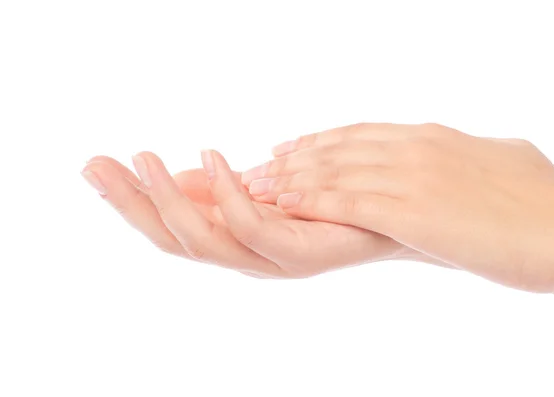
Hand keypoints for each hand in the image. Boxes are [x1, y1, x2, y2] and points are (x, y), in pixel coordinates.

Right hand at [81, 152, 425, 277]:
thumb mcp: (262, 186)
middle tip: (97, 166)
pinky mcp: (299, 256)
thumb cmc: (324, 200)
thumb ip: (221, 187)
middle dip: (131, 205)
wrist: (386, 214)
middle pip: (173, 240)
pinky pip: (252, 227)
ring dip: (168, 200)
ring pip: (203, 241)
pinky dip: (227, 195)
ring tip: (144, 159)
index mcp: (231, 240)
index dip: (129, 201)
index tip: (95, 166)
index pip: (168, 227)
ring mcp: (268, 261)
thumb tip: (178, 174)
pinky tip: (214, 158)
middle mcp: (242, 257)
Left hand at [242, 123, 553, 292]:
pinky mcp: (412, 211)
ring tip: (255, 188)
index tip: (288, 149)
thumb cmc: (541, 200)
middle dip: (292, 161)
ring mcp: (411, 177)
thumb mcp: (498, 161)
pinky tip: (285, 205)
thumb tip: (465, 152)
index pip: (358, 133)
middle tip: (256, 170)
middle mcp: (414, 149)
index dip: (317, 141)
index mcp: (431, 137)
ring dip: (289, 180)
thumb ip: (467, 153)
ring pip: (334, 172)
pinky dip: (312, 201)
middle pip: (336, 149)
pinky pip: (348, 202)